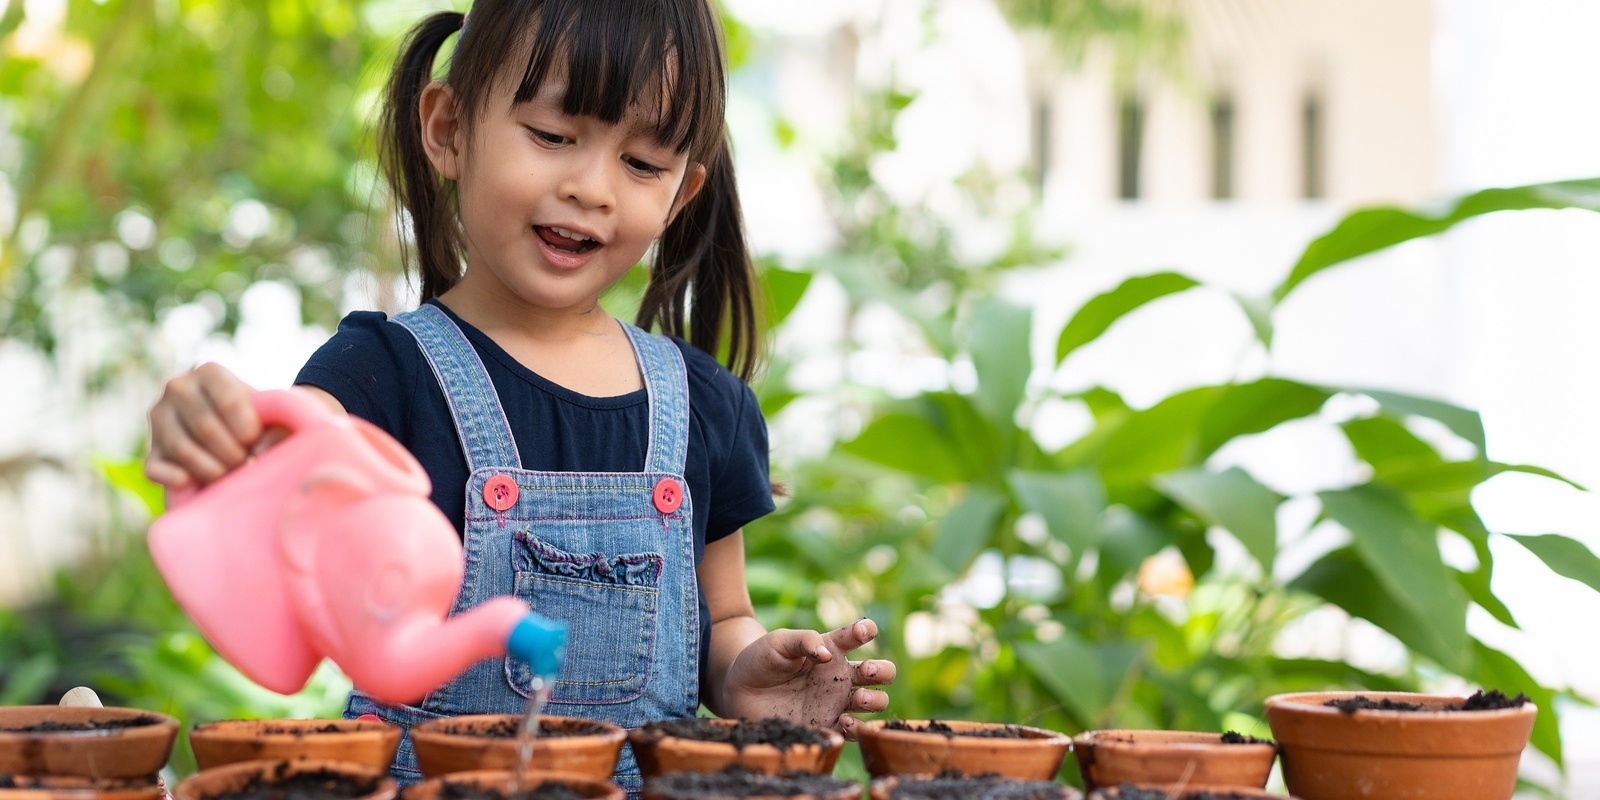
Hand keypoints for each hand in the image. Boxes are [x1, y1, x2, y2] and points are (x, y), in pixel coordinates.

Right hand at [145, 363, 263, 491]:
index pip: (229, 401)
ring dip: (210, 468)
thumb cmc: (259, 420)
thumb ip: (276, 428)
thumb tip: (260, 450)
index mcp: (209, 372)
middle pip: (205, 427)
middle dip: (232, 453)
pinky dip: (171, 478)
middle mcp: (177, 388)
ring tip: (230, 475)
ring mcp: (158, 417)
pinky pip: (155, 467)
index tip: (255, 443)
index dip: (247, 430)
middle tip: (246, 464)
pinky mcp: (150, 448)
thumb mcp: (272, 415)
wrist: (236, 432)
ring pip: (181, 447)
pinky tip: (190, 483)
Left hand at [720, 618, 895, 739]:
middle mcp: (840, 676)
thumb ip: (804, 641)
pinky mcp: (826, 725)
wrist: (738, 690)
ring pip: (876, 702)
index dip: (867, 631)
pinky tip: (844, 719)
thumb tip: (827, 654)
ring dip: (875, 700)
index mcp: (832, 649)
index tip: (863, 632)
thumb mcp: (778, 642)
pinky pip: (854, 731)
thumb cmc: (761, 659)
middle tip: (866, 670)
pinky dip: (857, 727)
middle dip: (883, 670)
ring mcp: (837, 702)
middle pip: (882, 672)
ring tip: (856, 699)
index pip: (859, 635)